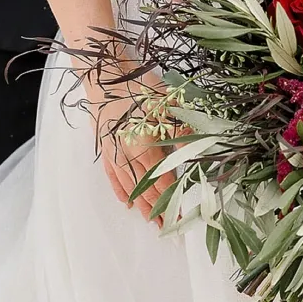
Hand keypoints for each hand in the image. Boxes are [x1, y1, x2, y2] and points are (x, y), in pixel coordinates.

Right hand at [90, 73, 177, 225]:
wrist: (105, 73)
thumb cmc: (139, 87)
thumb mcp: (169, 106)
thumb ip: (183, 133)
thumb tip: (197, 154)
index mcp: (146, 147)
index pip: (161, 181)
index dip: (169, 199)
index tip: (177, 216)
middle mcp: (128, 155)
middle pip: (144, 188)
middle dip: (155, 209)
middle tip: (164, 228)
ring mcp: (114, 152)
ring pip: (128, 185)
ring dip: (139, 204)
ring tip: (147, 219)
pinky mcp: (104, 146)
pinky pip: (111, 175)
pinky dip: (119, 189)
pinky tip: (124, 201)